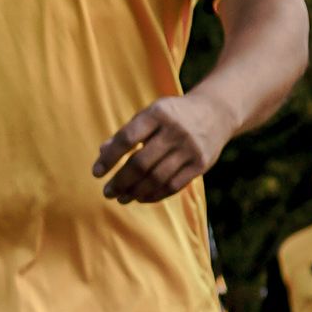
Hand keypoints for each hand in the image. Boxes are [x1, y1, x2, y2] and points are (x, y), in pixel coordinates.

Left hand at [94, 87, 234, 206]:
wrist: (215, 112)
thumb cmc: (172, 115)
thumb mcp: (150, 114)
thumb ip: (127, 132)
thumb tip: (102, 153)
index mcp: (158, 113)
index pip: (127, 139)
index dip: (109, 158)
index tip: (96, 173)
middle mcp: (175, 130)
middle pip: (141, 163)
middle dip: (121, 181)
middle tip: (107, 192)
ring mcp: (189, 148)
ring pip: (157, 178)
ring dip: (135, 192)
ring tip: (122, 198)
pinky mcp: (201, 164)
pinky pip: (174, 186)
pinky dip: (155, 195)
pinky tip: (141, 197)